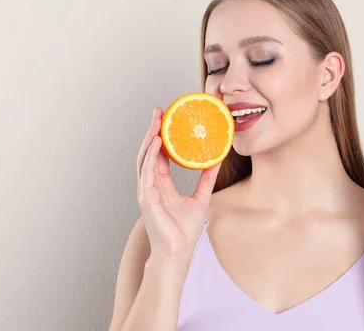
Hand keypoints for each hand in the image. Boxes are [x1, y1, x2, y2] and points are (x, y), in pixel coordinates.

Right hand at [136, 107, 219, 259]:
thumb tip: (218, 162)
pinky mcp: (146, 198)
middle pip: (149, 151)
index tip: (168, 119)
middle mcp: (151, 184)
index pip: (159, 154)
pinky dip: (152, 156)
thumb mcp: (200, 197)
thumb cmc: (184, 230)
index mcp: (161, 183)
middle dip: (152, 130)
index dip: (161, 136)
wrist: (178, 252)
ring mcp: (146, 190)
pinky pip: (147, 172)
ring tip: (157, 121)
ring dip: (150, 138)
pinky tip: (158, 143)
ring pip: (145, 158)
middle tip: (159, 111)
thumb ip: (207, 179)